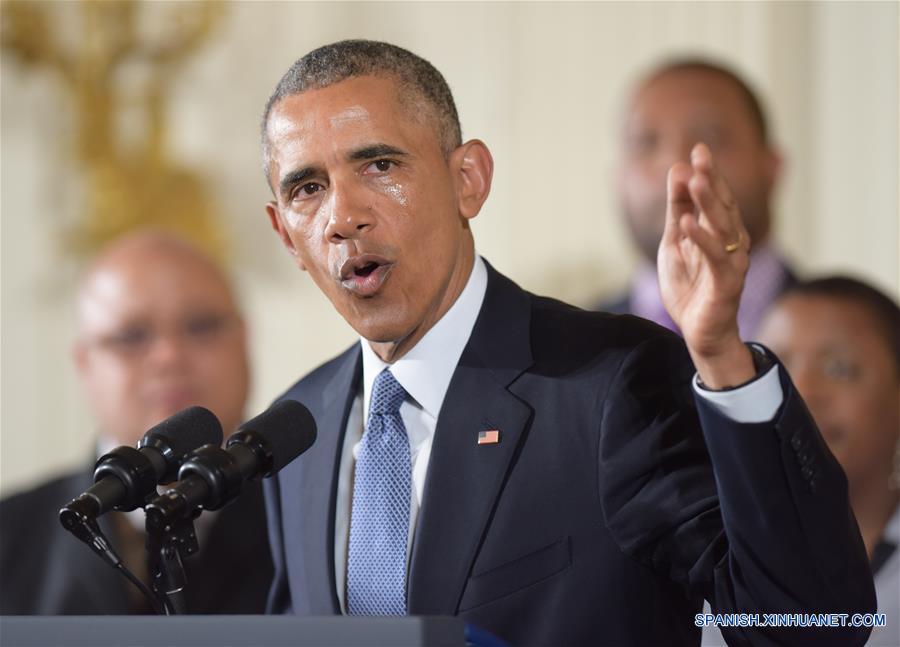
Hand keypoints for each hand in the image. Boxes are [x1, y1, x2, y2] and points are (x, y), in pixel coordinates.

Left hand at [657, 143, 754, 388]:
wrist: (699, 333)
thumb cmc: (690, 287)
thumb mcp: (675, 241)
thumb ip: (677, 208)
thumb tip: (678, 169)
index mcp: (719, 231)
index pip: (716, 196)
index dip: (708, 173)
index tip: (698, 148)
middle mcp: (732, 243)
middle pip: (723, 206)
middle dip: (712, 180)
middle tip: (701, 156)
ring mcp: (732, 263)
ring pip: (723, 227)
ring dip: (709, 203)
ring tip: (695, 180)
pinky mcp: (727, 284)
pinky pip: (716, 258)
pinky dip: (702, 239)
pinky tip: (687, 223)